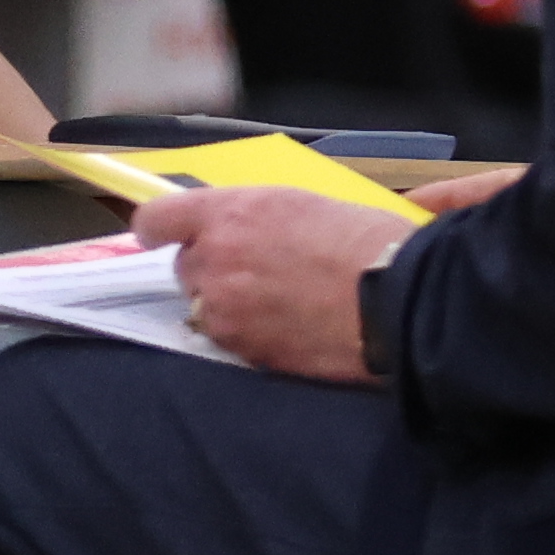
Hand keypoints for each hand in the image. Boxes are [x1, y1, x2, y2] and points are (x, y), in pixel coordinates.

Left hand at [131, 183, 414, 379]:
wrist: (396, 299)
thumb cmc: (365, 242)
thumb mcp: (302, 205)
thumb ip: (253, 217)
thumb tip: (234, 229)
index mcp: (231, 213)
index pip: (159, 219)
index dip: (157, 228)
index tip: (159, 235)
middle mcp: (216, 259)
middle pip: (184, 266)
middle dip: (209, 269)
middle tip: (254, 272)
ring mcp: (224, 308)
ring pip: (203, 306)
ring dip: (226, 305)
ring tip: (277, 304)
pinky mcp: (243, 349)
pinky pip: (227, 339)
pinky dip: (246, 335)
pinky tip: (286, 328)